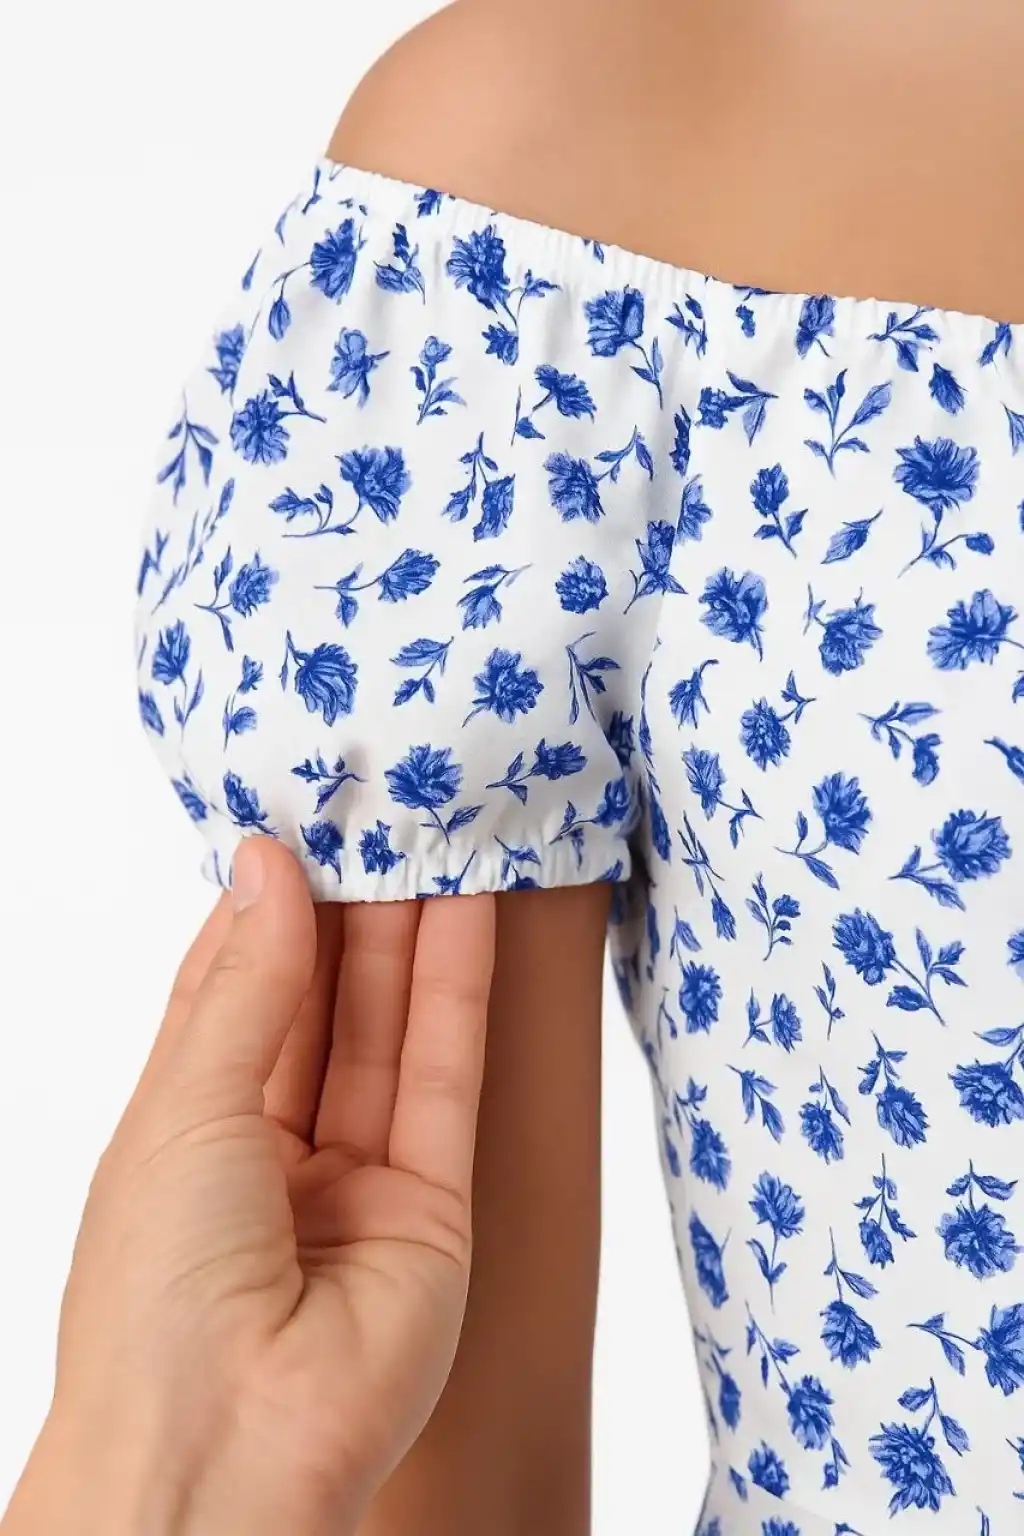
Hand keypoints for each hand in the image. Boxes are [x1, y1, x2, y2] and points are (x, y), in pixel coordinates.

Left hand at [4, 838, 494, 1535]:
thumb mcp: (184, 1106)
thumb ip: (244, 985)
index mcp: (187, 1127)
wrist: (226, 1458)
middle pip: (323, 1001)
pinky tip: (467, 909)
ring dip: (412, 931)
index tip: (300, 818)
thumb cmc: (154, 1294)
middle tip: (380, 808)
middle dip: (350, 907)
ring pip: (392, 1029)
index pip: (235, 988)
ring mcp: (358, 1179)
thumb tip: (265, 866)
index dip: (269, 905)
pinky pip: (447, 1077)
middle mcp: (274, 1149)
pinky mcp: (435, 1205)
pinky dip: (459, 991)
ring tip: (434, 830)